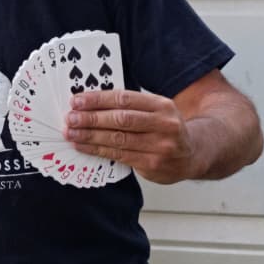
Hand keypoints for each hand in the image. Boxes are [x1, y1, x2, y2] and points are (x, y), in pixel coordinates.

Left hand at [63, 89, 195, 184]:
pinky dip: (97, 150)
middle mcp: (164, 124)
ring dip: (90, 136)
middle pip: (121, 119)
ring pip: (118, 139)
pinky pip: (119, 155)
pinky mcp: (153, 164)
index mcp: (162, 105)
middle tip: (71, 117)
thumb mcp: (156, 111)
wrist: (193, 155)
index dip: (98, 99)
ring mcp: (160, 146)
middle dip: (91, 118)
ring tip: (71, 132)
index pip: (125, 99)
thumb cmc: (165, 129)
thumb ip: (131, 106)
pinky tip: (83, 146)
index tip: (78, 101)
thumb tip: (90, 103)